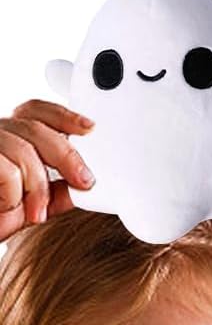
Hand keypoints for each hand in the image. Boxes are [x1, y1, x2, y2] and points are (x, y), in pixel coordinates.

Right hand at [0, 100, 94, 242]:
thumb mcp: (36, 204)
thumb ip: (60, 191)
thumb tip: (87, 183)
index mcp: (12, 137)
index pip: (36, 112)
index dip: (63, 116)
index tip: (89, 128)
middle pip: (35, 128)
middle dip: (66, 156)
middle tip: (83, 182)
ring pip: (22, 150)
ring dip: (38, 187)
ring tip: (37, 212)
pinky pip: (7, 171)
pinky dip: (14, 194)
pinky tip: (8, 206)